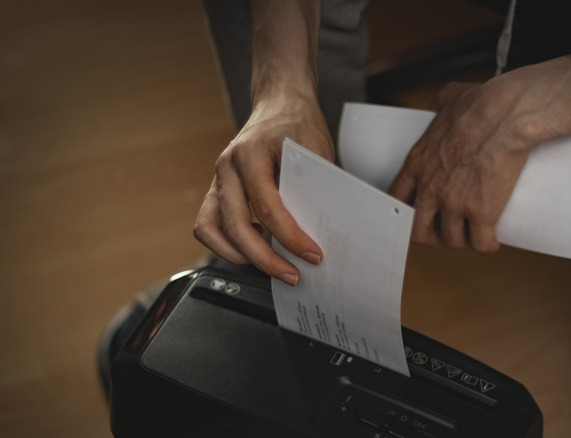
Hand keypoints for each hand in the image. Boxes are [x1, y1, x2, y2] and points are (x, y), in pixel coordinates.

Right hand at [194, 94, 332, 285]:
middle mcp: (227, 167)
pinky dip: (228, 244)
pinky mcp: (217, 191)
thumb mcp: (316, 152)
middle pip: (236, 226)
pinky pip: (209, 226)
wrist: (280, 103)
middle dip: (266, 259)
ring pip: (212, 231)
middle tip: (293, 274)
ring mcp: (217, 179)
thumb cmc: (298, 124)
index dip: (290, 238)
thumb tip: (322, 232)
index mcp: (250, 153)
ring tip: (273, 266)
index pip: (267, 207)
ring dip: (241, 256)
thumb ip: (314, 189)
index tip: (312, 255)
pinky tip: (256, 247)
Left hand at [388, 74, 561, 252]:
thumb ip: (439, 104)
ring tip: (472, 235)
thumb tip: (438, 104)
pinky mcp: (482, 213)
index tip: (417, 215)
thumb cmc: (482, 104)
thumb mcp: (448, 98)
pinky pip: (480, 243)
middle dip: (432, 235)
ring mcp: (454, 203)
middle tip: (447, 231)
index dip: (407, 212)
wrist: (509, 115)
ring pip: (451, 240)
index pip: (398, 199)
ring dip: (462, 241)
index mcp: (418, 163)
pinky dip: (486, 246)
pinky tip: (491, 243)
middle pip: (419, 230)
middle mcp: (431, 188)